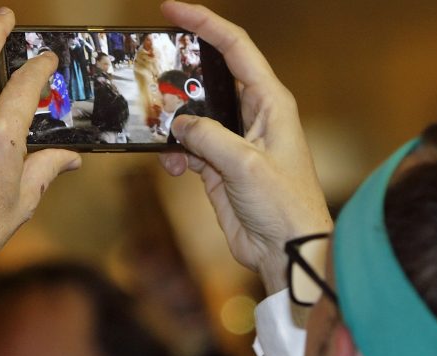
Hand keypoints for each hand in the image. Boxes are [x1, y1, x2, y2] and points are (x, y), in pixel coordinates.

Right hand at [158, 1, 331, 292]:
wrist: (288, 250)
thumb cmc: (285, 205)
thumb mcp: (244, 164)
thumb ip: (208, 136)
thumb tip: (179, 124)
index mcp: (270, 102)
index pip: (236, 47)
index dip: (204, 23)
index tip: (171, 9)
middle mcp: (253, 115)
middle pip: (210, 78)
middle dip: (179, 77)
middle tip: (149, 73)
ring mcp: (235, 141)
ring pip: (193, 115)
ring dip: (172, 124)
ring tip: (157, 134)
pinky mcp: (220, 166)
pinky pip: (189, 147)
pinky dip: (175, 153)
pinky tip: (172, 168)